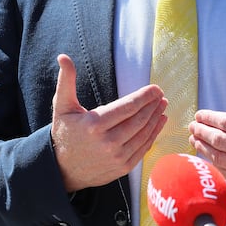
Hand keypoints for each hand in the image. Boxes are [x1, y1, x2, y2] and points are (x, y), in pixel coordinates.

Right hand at [51, 54, 167, 191]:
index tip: (156, 88)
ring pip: (143, 135)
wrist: (62, 169)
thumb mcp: (62, 106)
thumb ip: (66, 81)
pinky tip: (158, 123)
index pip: (128, 107)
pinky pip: (143, 149)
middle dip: (153, 106)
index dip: (145, 96)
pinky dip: (153, 135)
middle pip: (139, 120)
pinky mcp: (122, 167)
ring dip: (156, 119)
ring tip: (162, 106)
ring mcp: (116, 157)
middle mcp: (108, 142)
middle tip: (161, 96)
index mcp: (94, 124)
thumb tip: (63, 57)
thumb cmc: (64, 132)